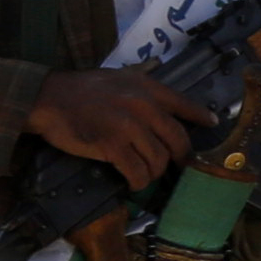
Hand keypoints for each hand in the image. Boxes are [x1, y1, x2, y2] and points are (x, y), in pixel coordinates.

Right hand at [28, 67, 209, 175]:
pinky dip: (139, 182)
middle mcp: (143, 105)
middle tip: (177, 166)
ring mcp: (128, 126)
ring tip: (146, 175)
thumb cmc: (81, 89)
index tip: (211, 124)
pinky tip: (134, 183)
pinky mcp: (112, 146)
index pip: (182, 104)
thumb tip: (160, 105)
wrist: (49, 98)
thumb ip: (141, 89)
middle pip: (177, 139)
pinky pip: (137, 171)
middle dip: (180, 157)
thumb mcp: (118, 78)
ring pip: (159, 159)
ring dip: (154, 173)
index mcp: (146, 88)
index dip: (200, 116)